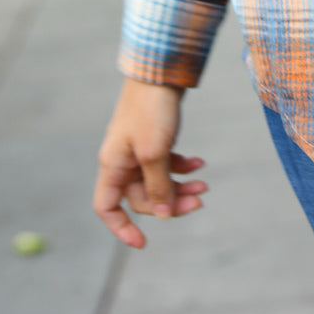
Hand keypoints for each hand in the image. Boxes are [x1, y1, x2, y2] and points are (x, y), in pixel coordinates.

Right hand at [93, 77, 206, 247]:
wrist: (161, 71)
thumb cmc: (151, 110)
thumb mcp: (154, 152)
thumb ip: (157, 186)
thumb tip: (163, 215)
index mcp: (112, 166)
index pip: (107, 208)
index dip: (121, 228)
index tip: (142, 242)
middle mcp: (122, 160)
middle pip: (142, 197)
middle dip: (170, 202)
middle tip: (200, 200)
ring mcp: (138, 149)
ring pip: (158, 181)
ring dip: (181, 186)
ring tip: (205, 184)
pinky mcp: (154, 138)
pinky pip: (166, 163)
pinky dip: (182, 166)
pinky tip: (199, 163)